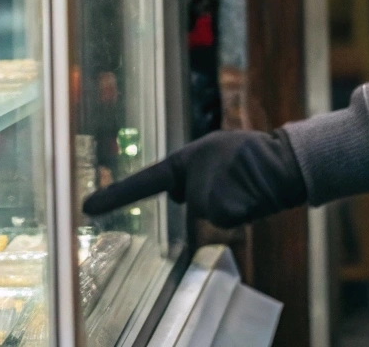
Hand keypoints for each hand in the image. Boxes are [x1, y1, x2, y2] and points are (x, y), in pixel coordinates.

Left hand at [81, 129, 306, 227]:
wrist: (283, 162)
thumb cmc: (250, 152)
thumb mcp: (213, 150)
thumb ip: (190, 170)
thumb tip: (182, 196)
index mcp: (182, 162)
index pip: (142, 183)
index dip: (114, 196)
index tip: (85, 207)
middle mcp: (188, 182)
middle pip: (191, 200)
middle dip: (209, 191)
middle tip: (233, 172)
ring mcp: (204, 199)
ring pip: (208, 210)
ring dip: (226, 199)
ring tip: (244, 180)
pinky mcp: (222, 214)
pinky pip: (223, 218)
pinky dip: (238, 210)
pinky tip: (250, 193)